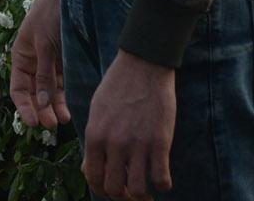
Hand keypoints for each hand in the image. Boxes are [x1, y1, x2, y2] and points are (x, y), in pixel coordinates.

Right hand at [8, 0, 67, 127]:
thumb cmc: (50, 14)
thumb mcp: (44, 44)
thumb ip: (44, 74)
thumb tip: (40, 104)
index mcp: (21, 57)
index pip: (18, 89)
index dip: (23, 107)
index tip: (33, 123)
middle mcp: (35, 63)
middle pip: (35, 94)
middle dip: (42, 110)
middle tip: (53, 124)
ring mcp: (52, 63)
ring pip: (51, 92)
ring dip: (56, 105)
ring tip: (65, 118)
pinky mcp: (67, 62)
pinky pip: (65, 83)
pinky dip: (67, 95)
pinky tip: (72, 105)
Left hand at [83, 50, 175, 200]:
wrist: (143, 65)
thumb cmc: (118, 86)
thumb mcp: (97, 111)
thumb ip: (95, 139)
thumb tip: (90, 167)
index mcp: (95, 135)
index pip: (93, 177)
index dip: (102, 189)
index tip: (112, 189)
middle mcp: (114, 144)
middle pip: (114, 189)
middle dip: (122, 197)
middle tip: (130, 194)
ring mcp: (137, 144)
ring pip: (138, 190)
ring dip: (142, 197)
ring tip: (147, 193)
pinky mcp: (160, 142)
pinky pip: (161, 179)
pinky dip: (163, 185)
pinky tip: (163, 179)